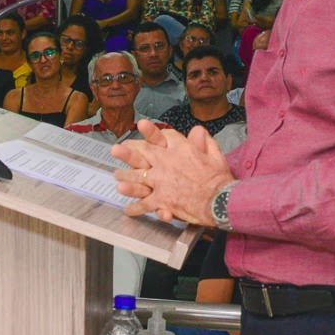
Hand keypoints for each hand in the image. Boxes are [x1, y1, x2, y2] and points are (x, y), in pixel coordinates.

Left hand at [111, 121, 233, 225]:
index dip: (151, 131)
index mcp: (180, 150)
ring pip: (138, 177)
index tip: (141, 125)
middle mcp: (166, 163)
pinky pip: (144, 204)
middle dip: (128, 151)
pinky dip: (135, 208)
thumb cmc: (219, 179)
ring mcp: (161, 181)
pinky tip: (128, 209)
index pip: (163, 137)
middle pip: (143, 153)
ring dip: (126, 177)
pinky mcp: (161, 200)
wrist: (220, 201)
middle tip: (115, 149)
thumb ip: (205, 141)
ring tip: (116, 177)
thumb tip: (198, 130)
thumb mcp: (215, 155)